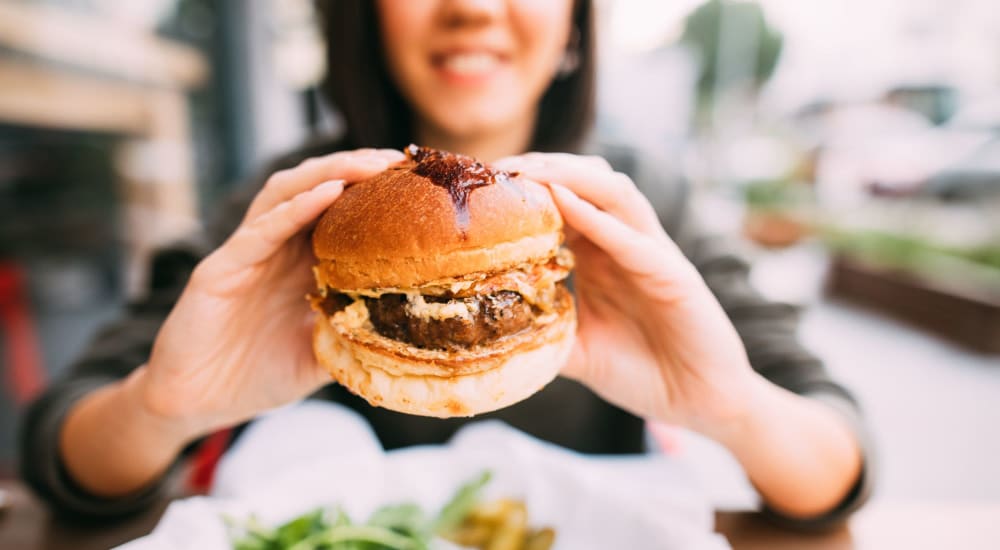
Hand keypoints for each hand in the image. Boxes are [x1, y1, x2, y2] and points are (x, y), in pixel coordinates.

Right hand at [140, 148, 404, 438]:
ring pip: (286, 194)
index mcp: (300, 264)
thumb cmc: (255, 377)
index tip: (415, 182)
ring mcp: (246, 254)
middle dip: (355, 169)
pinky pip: (259, 231)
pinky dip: (294, 209)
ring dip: (328, 173)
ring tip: (367, 164)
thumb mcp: (320, 354)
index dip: (374, 193)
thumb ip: (354, 335)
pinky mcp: (219, 269)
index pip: (339, 212)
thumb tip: (409, 332)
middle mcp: (275, 248)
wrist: (195, 405)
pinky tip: (326, 193)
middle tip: (397, 159)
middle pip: (315, 189)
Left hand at [494, 153, 763, 435]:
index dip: (525, 188)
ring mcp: (653, 254)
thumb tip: (490, 335)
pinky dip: (597, 217)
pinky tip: (563, 201)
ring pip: (613, 191)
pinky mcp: (675, 275)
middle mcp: (627, 244)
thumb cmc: (643, 373)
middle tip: (494, 169)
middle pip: (585, 181)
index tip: (481, 186)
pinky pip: (632, 239)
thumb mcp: (578, 352)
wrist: (701, 404)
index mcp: (602, 255)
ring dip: (568, 175)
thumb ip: (544, 334)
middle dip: (540, 167)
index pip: (563, 202)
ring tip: (525, 171)